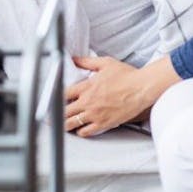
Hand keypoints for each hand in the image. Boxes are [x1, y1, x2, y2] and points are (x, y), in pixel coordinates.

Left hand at [64, 55, 179, 136]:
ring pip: (72, 124)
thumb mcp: (105, 63)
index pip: (63, 94)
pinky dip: (80, 132)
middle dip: (56, 115)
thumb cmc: (126, 75)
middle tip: (51, 117)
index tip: (53, 99)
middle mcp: (88, 102)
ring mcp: (95, 114)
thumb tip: (74, 58)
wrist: (141, 88)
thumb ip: (87, 61)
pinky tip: (79, 129)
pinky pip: (86, 132)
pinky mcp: (104, 124)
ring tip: (61, 125)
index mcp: (86, 87)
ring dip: (65, 125)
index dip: (56, 98)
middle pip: (64, 112)